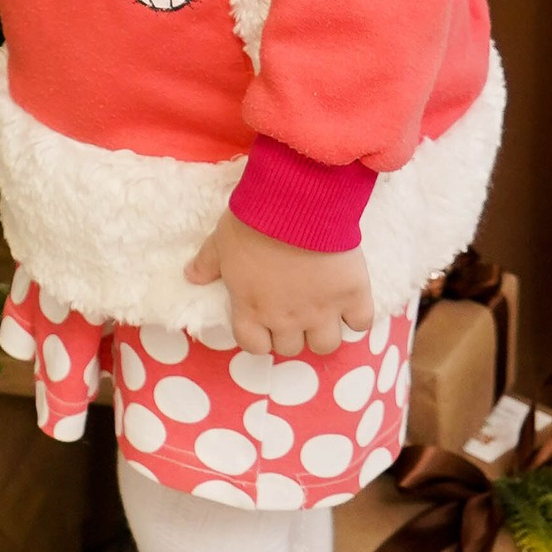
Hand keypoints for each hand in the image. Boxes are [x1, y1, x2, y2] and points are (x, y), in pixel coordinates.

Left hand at [186, 211, 372, 360]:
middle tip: (294, 309)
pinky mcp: (352, 295)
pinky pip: (360, 322)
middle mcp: (286, 319)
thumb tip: (190, 276)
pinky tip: (349, 300)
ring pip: (325, 345)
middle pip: (290, 348)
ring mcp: (321, 310)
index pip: (254, 345)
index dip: (259, 336)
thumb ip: (206, 264)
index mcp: (251, 309)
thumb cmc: (253, 222)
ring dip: (323, 331)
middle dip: (291, 332)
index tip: (264, 322)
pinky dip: (356, 316)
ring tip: (323, 311)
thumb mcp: (219, 242)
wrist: (297, 203)